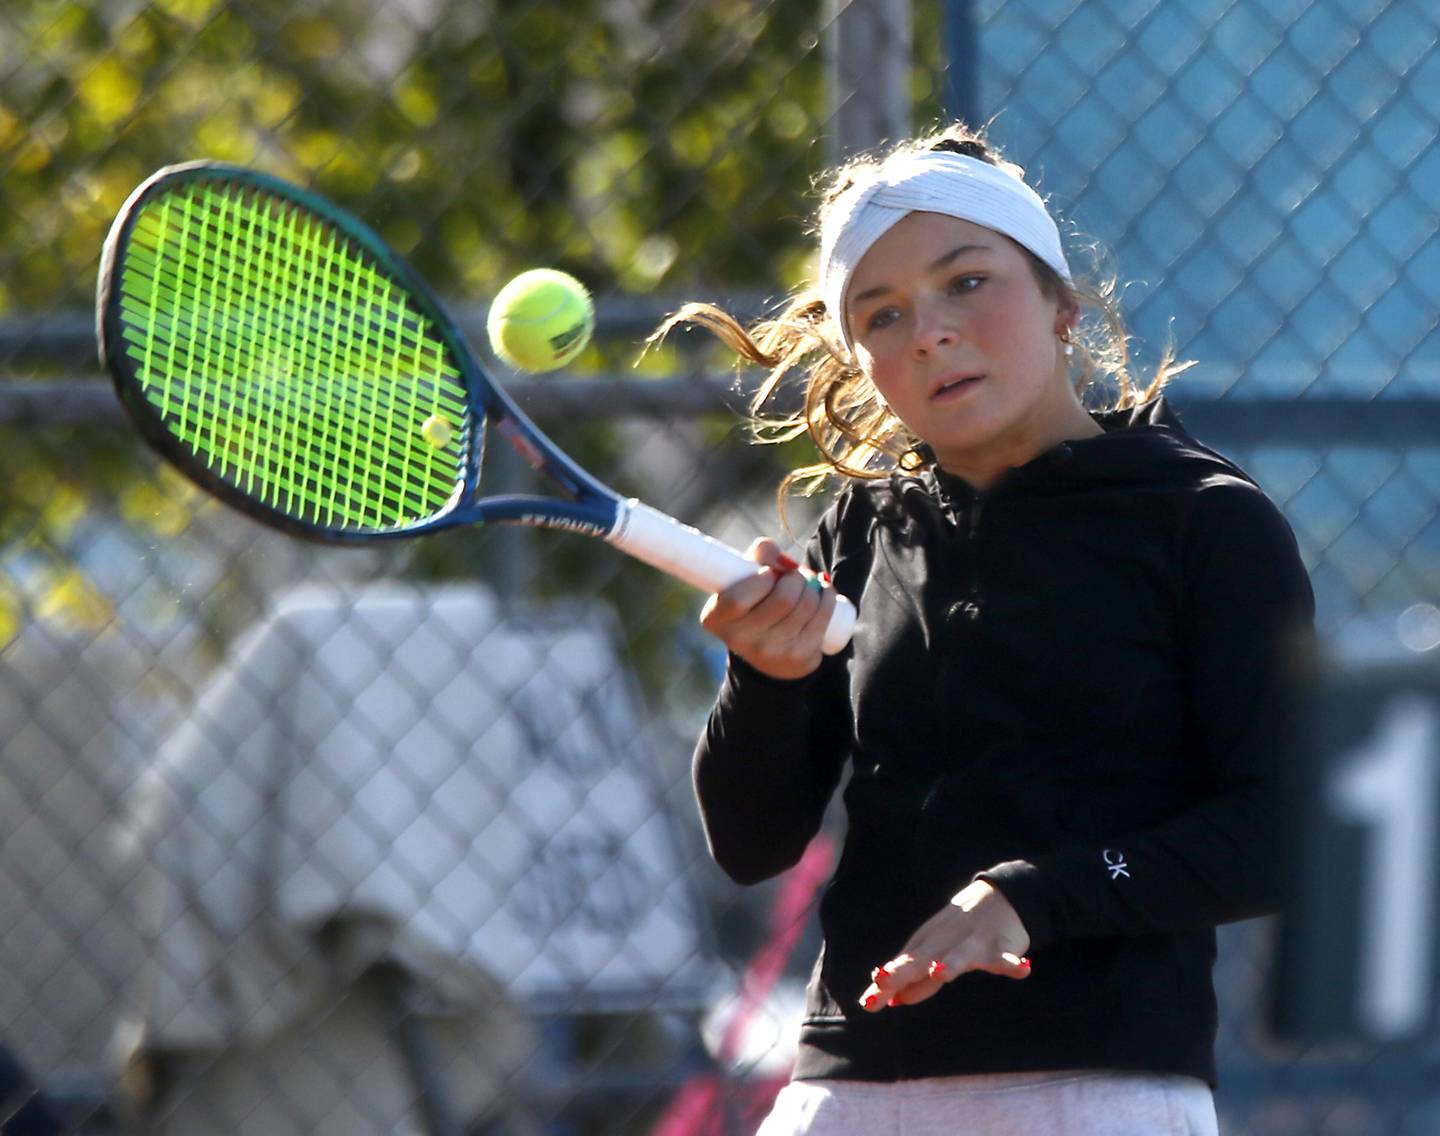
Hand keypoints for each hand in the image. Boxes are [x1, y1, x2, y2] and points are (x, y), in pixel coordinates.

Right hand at [700, 537, 836, 680]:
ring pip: (806, 606)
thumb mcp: (746, 573)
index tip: (769, 573)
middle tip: (794, 575)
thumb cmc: (755, 597)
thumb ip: (761, 552)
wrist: (770, 647)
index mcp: (716, 618)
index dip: (762, 580)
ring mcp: (770, 653)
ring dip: (813, 586)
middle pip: (782, 600)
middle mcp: (740, 641)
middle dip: (796, 578)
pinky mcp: (798, 658)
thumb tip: (787, 563)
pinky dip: (827, 598)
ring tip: (808, 582)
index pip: (738, 600)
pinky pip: (822, 619)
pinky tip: (823, 592)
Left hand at [858, 880, 1030, 1010]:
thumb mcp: (935, 952)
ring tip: (940, 971)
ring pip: (961, 956)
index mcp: (926, 946)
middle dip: (902, 971)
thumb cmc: (959, 931)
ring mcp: (973, 944)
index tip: (867, 1002)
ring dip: (950, 964)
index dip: (886, 983)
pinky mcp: (1001, 945)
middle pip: (921, 960)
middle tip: (882, 979)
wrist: (1000, 895)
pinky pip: (1008, 957)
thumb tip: (892, 999)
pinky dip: (1015, 963)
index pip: (902, 967)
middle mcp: (945, 944)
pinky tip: (1022, 969)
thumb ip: (915, 978)